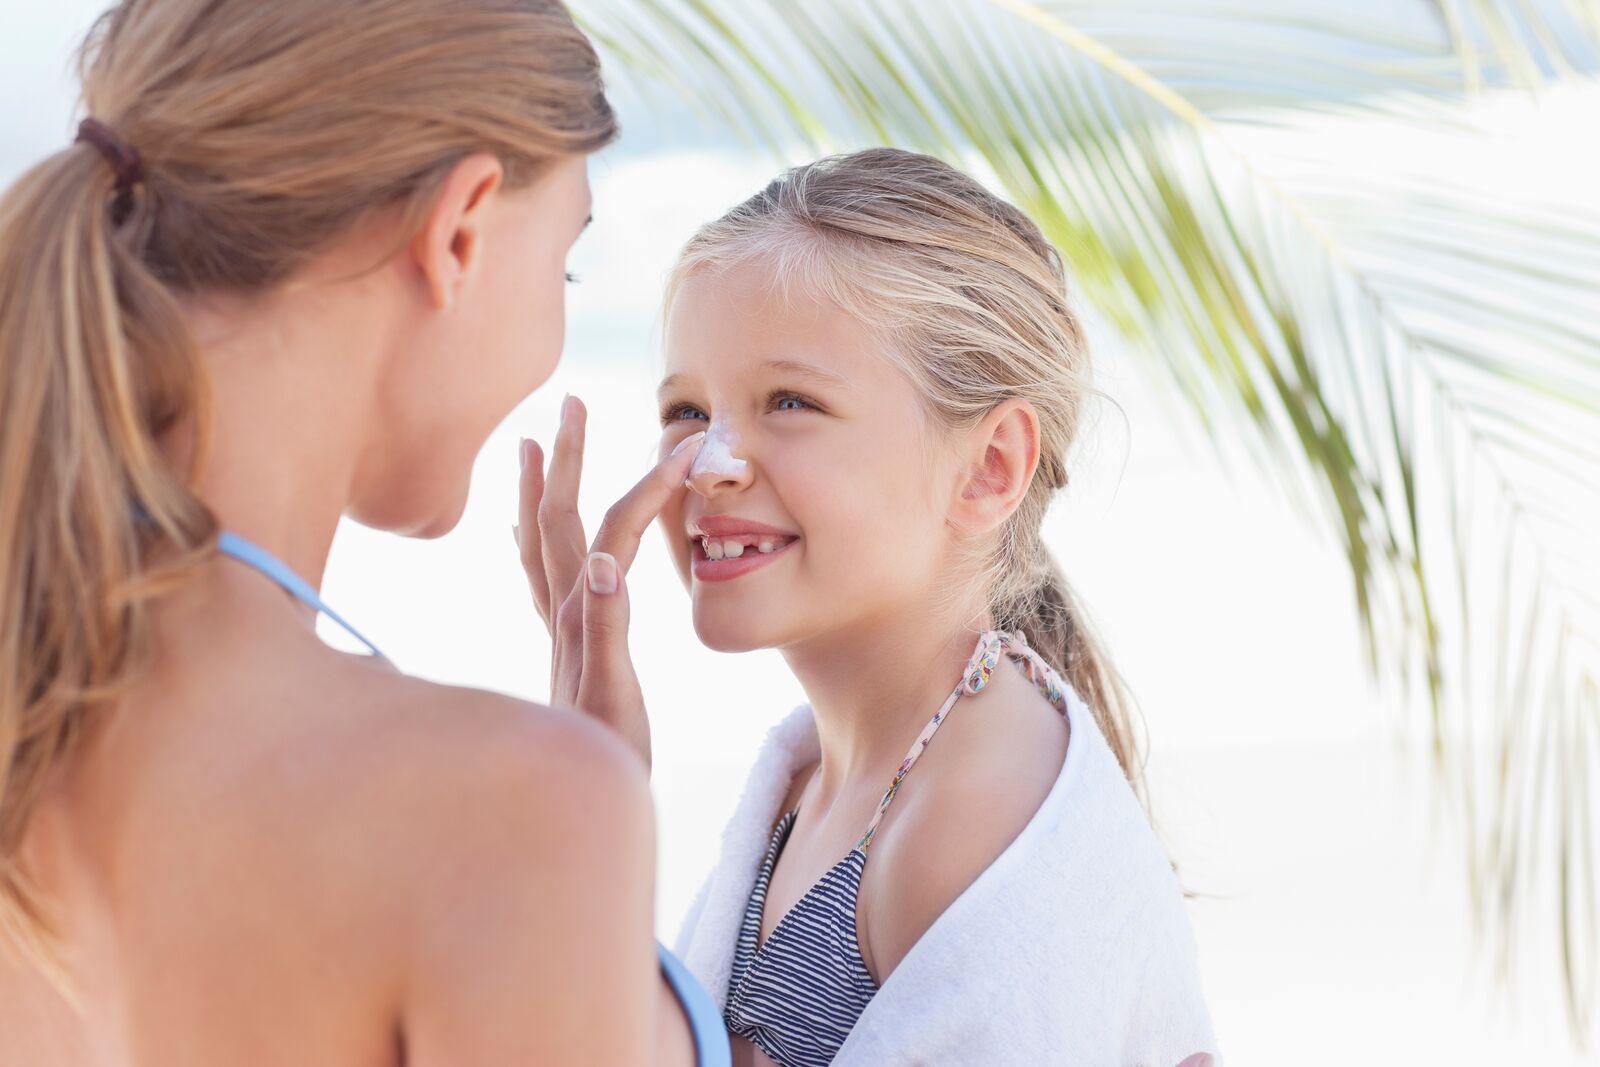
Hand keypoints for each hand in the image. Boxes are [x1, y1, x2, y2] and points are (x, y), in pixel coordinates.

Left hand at [514, 394, 704, 769]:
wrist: (572, 809)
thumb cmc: (605, 759)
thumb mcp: (613, 699)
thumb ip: (606, 629)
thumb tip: (604, 560)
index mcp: (582, 617)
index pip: (614, 530)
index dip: (649, 485)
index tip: (686, 446)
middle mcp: (561, 614)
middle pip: (555, 518)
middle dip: (566, 457)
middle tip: (571, 402)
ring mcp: (556, 630)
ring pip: (537, 543)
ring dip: (539, 487)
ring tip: (532, 445)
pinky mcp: (560, 648)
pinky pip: (537, 577)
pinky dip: (533, 541)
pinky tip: (528, 534)